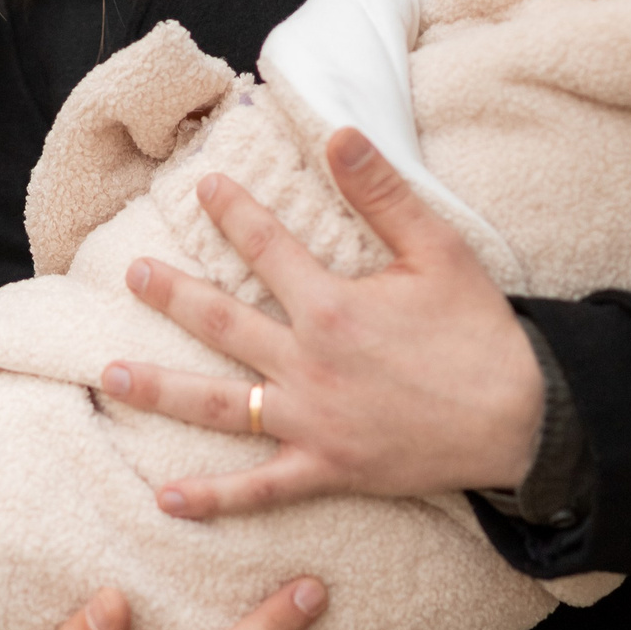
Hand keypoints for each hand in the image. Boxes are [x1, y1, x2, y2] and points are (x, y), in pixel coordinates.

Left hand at [101, 127, 543, 517]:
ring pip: (219, 405)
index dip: (232, 212)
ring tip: (109, 373)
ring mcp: (311, 422)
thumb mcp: (439, 249)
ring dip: (160, 388)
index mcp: (331, 306)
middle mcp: (307, 365)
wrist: (521, 420)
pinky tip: (166, 498)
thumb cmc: (480, 333)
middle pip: (220, 323)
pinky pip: (259, 488)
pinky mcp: (327, 469)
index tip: (203, 186)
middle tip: (129, 273)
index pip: (266, 247)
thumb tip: (338, 132)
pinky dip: (214, 497)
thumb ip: (382, 191)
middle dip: (170, 295)